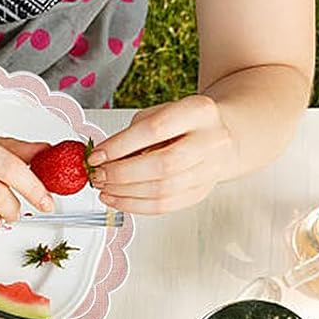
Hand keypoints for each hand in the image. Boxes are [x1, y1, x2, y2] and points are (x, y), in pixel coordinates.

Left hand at [87, 95, 239, 214]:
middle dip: (123, 174)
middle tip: (100, 175)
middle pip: (162, 165)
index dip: (121, 145)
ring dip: (125, 193)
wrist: (221, 136)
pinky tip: (118, 199)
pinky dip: (135, 206)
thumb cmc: (186, 124)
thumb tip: (104, 157)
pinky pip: (164, 206)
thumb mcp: (162, 113)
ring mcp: (208, 171)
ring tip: (104, 188)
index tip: (97, 155)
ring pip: (162, 190)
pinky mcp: (199, 193)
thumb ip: (135, 132)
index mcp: (199, 111)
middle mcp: (210, 141)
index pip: (155, 129)